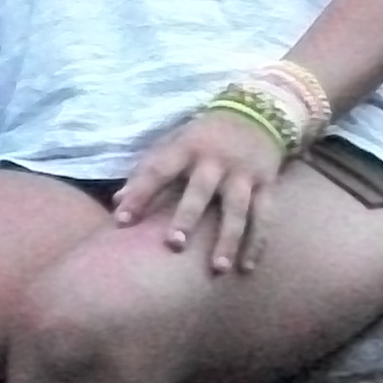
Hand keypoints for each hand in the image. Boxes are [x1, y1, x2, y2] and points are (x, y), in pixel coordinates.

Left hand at [109, 108, 287, 276]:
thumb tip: (116, 203)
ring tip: (219, 269)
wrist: (257, 113)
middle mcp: (215, 161)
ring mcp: (243, 173)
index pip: (158, 171)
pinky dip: (257, 242)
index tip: (121, 221)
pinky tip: (247, 267)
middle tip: (174, 245)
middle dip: (188, 217)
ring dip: (228, 239)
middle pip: (201, 190)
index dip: (139, 194)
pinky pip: (264, 217)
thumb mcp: (174, 143)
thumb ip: (146, 171)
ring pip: (237, 209)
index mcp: (186, 148)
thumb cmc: (203, 137)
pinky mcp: (266, 184)